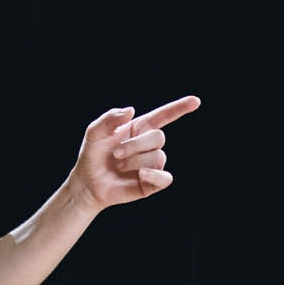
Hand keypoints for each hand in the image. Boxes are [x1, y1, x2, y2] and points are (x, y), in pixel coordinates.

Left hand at [68, 95, 200, 211]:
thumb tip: (132, 110)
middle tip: (116, 154)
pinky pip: (165, 178)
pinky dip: (154, 175)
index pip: (163, 116)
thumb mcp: (95, 132)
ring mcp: (153, 164)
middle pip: (159, 137)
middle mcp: (149, 145)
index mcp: (139, 128)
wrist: (88, 183)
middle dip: (135, 145)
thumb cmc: (92, 155)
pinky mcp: (153, 183)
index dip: (179, 108)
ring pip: (158, 157)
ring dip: (134, 162)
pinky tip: (140, 175)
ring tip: (119, 166)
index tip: (195, 101)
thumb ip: (109, 118)